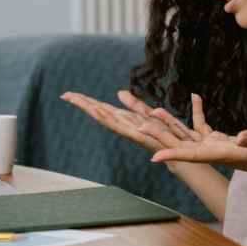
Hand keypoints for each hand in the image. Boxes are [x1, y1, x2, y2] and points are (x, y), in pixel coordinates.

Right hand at [60, 89, 196, 154]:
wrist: (182, 154)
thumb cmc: (168, 136)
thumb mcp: (150, 115)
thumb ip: (135, 105)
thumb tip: (119, 92)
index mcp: (126, 120)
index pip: (102, 108)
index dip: (86, 101)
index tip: (69, 94)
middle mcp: (125, 126)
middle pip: (100, 113)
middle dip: (83, 104)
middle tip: (65, 95)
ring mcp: (130, 132)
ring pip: (107, 120)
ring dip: (92, 110)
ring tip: (77, 100)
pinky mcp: (139, 137)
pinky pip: (122, 126)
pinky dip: (109, 119)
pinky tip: (98, 111)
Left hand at [150, 95, 246, 184]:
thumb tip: (240, 136)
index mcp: (220, 154)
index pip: (191, 155)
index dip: (172, 154)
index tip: (154, 155)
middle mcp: (211, 151)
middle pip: (181, 144)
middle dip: (160, 136)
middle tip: (139, 126)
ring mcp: (213, 145)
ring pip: (186, 134)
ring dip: (170, 123)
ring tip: (154, 111)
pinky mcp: (218, 140)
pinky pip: (202, 125)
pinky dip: (197, 111)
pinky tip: (196, 97)